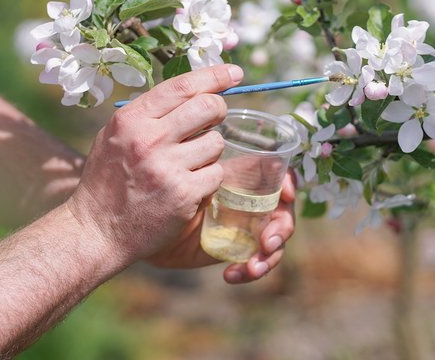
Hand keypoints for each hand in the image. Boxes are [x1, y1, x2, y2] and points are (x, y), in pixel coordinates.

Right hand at [66, 64, 242, 269]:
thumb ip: (149, 114)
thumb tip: (193, 92)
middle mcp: (149, 139)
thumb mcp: (115, 137)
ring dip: (210, 151)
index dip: (214, 75)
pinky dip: (209, 179)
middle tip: (214, 120)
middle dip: (219, 110)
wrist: (98, 231)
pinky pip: (216, 174)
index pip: (182, 86)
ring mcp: (167, 168)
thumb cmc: (108, 181)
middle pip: (209, 107)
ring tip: (189, 164)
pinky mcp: (184, 194)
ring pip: (216, 142)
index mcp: (131, 119)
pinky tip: (190, 186)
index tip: (234, 73)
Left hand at [147, 169, 295, 283]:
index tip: (286, 194)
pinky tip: (232, 275)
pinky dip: (251, 270)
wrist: (145, 227)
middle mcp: (249, 202)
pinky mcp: (238, 252)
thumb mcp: (185, 177)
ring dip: (270, 255)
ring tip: (253, 267)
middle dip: (282, 228)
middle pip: (283, 211)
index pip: (278, 176)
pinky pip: (257, 263)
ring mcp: (246, 229)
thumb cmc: (163, 193)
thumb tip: (223, 158)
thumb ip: (206, 168)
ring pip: (275, 240)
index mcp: (242, 179)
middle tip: (268, 243)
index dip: (288, 183)